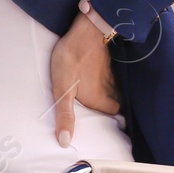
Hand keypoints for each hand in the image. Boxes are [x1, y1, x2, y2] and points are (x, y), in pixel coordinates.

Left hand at [50, 9, 120, 147]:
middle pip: (111, 104)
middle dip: (104, 106)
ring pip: (110, 90)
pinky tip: (90, 75)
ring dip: (102, 91)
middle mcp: (110, 91)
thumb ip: (65, 115)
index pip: (110, 117)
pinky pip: (106, 76)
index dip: (105, 121)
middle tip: (91, 106)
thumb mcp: (62, 90)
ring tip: (88, 91)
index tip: (100, 125)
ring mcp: (110, 76)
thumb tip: (65, 142)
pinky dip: (100, 78)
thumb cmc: (72, 60)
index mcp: (100, 101)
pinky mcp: (107, 63)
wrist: (85, 30)